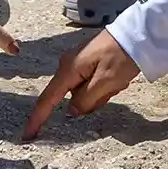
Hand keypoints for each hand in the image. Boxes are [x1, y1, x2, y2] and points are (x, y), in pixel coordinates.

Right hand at [22, 31, 139, 138]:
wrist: (139, 32)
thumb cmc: (122, 55)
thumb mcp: (105, 82)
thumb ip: (86, 100)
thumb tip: (71, 111)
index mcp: (69, 69)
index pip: (48, 99)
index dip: (38, 119)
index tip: (28, 136)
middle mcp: (69, 65)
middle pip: (71, 97)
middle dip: (91, 100)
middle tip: (112, 88)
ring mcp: (79, 63)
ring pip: (85, 92)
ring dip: (102, 93)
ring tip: (118, 80)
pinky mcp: (90, 63)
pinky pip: (93, 84)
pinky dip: (105, 86)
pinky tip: (119, 77)